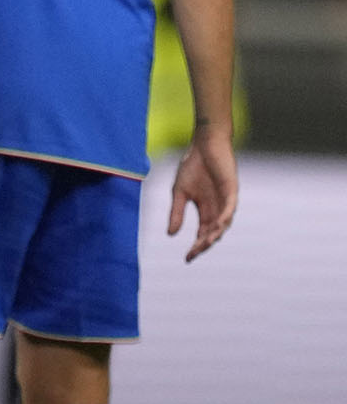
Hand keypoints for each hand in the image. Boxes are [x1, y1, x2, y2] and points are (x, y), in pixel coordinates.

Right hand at [167, 125, 238, 260]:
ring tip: (205, 244)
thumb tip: (171, 234)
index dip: (196, 246)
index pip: (202, 233)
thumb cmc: (192, 166)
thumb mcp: (179, 192)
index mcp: (205, 209)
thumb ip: (176, 212)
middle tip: (194, 253)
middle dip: (203, 244)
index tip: (187, 258)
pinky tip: (218, 227)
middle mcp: (218, 208)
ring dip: (214, 234)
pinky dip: (225, 218)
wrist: (204, 145)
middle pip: (213, 232)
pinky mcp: (231, 191)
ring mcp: (225, 200)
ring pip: (223, 223)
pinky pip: (230, 208)